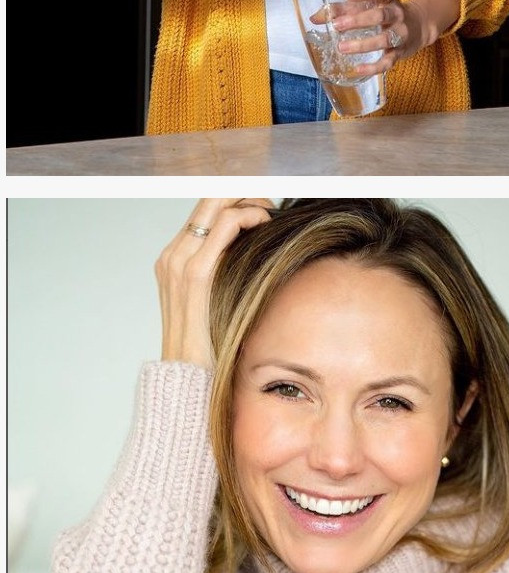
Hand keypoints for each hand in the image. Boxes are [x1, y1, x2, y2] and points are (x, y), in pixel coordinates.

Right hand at [155, 198, 275, 365]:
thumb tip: (254, 251)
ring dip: (249, 200)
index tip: (261, 205)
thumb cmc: (208, 346)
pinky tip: (265, 224)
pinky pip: (225, 224)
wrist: (188, 380)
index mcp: (174, 260)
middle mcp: (173, 255)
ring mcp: (180, 262)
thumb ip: (223, 272)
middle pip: (209, 198)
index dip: (235, 199)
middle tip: (269, 204)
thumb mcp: (212, 302)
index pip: (204, 211)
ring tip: (270, 214)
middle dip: (243, 192)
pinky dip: (249, 215)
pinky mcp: (195, 273)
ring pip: (217, 202)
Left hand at [332, 0, 460, 75]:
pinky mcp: (401, 52)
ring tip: (342, 47)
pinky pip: (388, 61)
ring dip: (363, 44)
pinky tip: (358, 69)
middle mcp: (397, 14)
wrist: (419, 26)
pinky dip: (373, 67)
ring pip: (385, 39)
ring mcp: (401, 34)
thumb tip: (314, 17)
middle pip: (380, 16)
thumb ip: (341, 10)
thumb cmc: (385, 14)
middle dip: (358, 20)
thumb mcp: (368, 6)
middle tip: (337, 26)